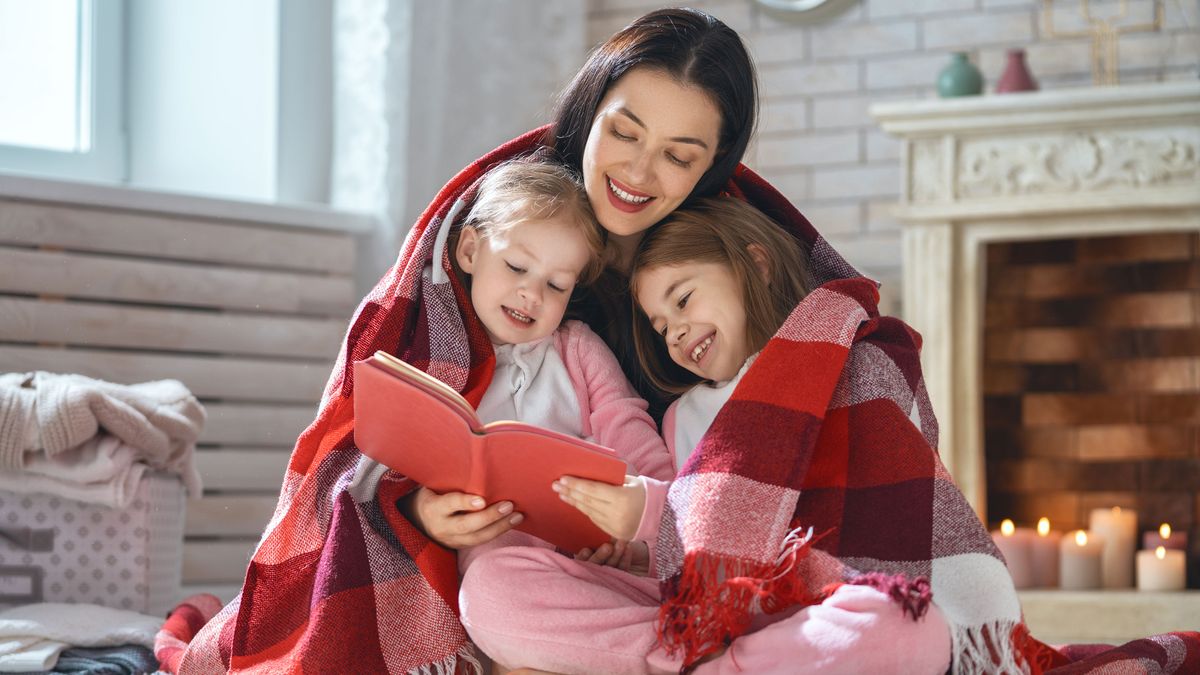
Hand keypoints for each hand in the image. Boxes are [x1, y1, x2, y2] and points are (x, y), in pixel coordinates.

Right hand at [400, 486, 523, 548]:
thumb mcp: (434, 484)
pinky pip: (481, 541)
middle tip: (509, 505)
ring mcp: (450, 539)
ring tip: (517, 515)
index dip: (464, 503)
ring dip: (500, 527)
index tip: (481, 500)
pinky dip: (498, 532)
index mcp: (432, 507)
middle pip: (466, 525)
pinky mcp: (460, 546)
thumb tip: (476, 453)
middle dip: (489, 517)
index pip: (449, 504)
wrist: (418, 519)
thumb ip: (450, 477)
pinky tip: (513, 522)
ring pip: (477, 538)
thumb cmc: (433, 493)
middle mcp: (441, 526)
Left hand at [553, 475, 645, 539]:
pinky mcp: (615, 534)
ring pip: (589, 512)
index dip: (576, 485)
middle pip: (588, 502)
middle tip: (555, 485)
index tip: (563, 479)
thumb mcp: (631, 481)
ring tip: (562, 494)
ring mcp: (616, 526)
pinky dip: (585, 511)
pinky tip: (576, 504)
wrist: (663, 515)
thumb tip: (589, 475)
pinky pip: (596, 520)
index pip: (593, 490)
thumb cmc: (645, 492)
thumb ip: (612, 480)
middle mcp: (617, 514)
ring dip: (574, 502)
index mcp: (622, 498)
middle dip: (570, 493)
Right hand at [575, 539, 649, 576]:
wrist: (641, 549)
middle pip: (596, 565)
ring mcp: (610, 574)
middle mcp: (597, 567)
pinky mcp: (622, 577)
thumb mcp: (606, 535)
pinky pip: (623, 569)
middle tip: (607, 547)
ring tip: (621, 543)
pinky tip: (628, 548)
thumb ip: (598, 536)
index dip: (583, 557)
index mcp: (588, 557)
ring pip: (609, 568)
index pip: (583, 560)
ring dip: (615, 555)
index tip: (586, 550)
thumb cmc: (616, 538)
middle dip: (600, 556)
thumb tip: (593, 529)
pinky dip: (625, 558)